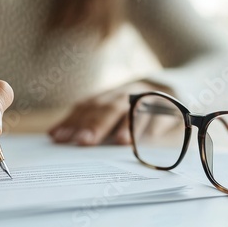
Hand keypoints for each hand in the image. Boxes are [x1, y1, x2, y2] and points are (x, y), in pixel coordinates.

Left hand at [48, 81, 169, 145]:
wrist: (173, 85)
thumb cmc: (133, 105)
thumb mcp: (110, 108)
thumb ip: (86, 121)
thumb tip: (54, 135)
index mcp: (109, 95)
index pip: (87, 106)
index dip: (73, 121)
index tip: (58, 137)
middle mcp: (126, 93)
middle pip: (109, 108)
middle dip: (95, 124)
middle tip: (82, 141)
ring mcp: (148, 98)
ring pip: (135, 110)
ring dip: (126, 125)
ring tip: (118, 141)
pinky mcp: (169, 106)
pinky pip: (160, 115)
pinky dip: (152, 126)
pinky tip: (144, 139)